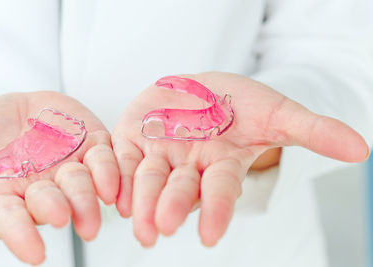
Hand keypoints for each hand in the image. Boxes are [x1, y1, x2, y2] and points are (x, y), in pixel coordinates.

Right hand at [0, 91, 118, 264]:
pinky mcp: (92, 143)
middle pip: (54, 202)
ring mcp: (70, 165)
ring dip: (90, 194)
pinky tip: (115, 185)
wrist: (19, 112)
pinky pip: (104, 157)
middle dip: (63, 209)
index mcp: (9, 193)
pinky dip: (111, 171)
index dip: (22, 236)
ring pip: (81, 182)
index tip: (36, 255)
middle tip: (68, 219)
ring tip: (101, 198)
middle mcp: (44, 186)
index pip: (12, 219)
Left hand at [112, 72, 367, 246]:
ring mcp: (159, 154)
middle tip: (160, 229)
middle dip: (171, 207)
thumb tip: (362, 150)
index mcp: (221, 164)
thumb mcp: (278, 112)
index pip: (221, 190)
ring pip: (146, 180)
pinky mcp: (133, 139)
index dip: (217, 210)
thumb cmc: (242, 104)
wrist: (202, 89)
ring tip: (135, 220)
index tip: (211, 237)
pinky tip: (110, 191)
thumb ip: (313, 131)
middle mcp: (188, 167)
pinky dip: (115, 174)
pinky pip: (121, 160)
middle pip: (178, 190)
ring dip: (140, 200)